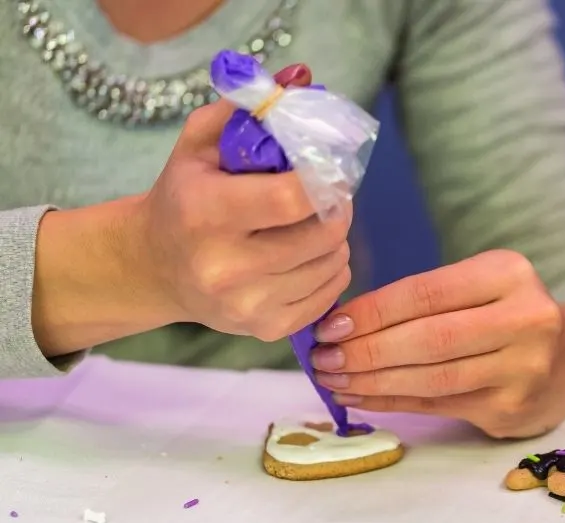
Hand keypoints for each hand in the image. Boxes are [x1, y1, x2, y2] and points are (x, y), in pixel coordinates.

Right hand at [125, 67, 351, 341]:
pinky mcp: (266, 330)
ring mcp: (246, 305)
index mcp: (206, 213)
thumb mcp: (201, 143)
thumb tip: (302, 78)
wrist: (155, 266)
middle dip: (336, 208)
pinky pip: (331, 294)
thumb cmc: (185, 195)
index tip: (328, 170)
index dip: (323, 181)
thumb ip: (251, 109)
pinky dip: (331, 269)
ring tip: (311, 224)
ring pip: (334, 264)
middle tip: (327, 195)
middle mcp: (224, 266)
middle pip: (323, 234)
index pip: (292, 199)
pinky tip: (307, 255)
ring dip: (335, 239)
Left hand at [310, 250, 564, 438]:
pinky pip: (438, 404)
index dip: (373, 311)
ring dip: (373, 381)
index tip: (330, 324)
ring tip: (334, 379)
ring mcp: (523, 367)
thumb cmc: (505, 319)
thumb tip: (343, 321)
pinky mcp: (512, 406)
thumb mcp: (481, 289)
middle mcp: (525, 318)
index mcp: (510, 274)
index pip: (427, 293)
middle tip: (323, 358)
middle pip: (429, 338)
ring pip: (432, 377)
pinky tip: (361, 397)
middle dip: (367, 350)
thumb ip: (427, 300)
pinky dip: (392, 401)